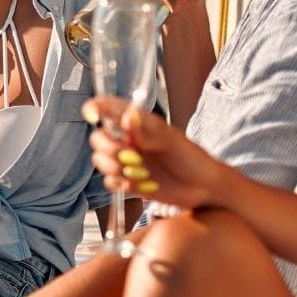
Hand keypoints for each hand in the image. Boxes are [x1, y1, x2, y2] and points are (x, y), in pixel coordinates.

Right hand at [87, 98, 226, 209]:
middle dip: (109, 149)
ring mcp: (127, 161)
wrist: (204, 188)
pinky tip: (139, 185)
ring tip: (140, 173)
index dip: (95, 108)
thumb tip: (126, 118)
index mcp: (137, 123)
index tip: (93, 116)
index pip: (108, 108)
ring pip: (100, 161)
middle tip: (132, 157)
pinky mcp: (128, 181)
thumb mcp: (172, 141)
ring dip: (114, 168)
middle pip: (98, 138)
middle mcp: (128, 140)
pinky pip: (110, 182)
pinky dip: (120, 185)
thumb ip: (148, 131)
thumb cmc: (192, 158)